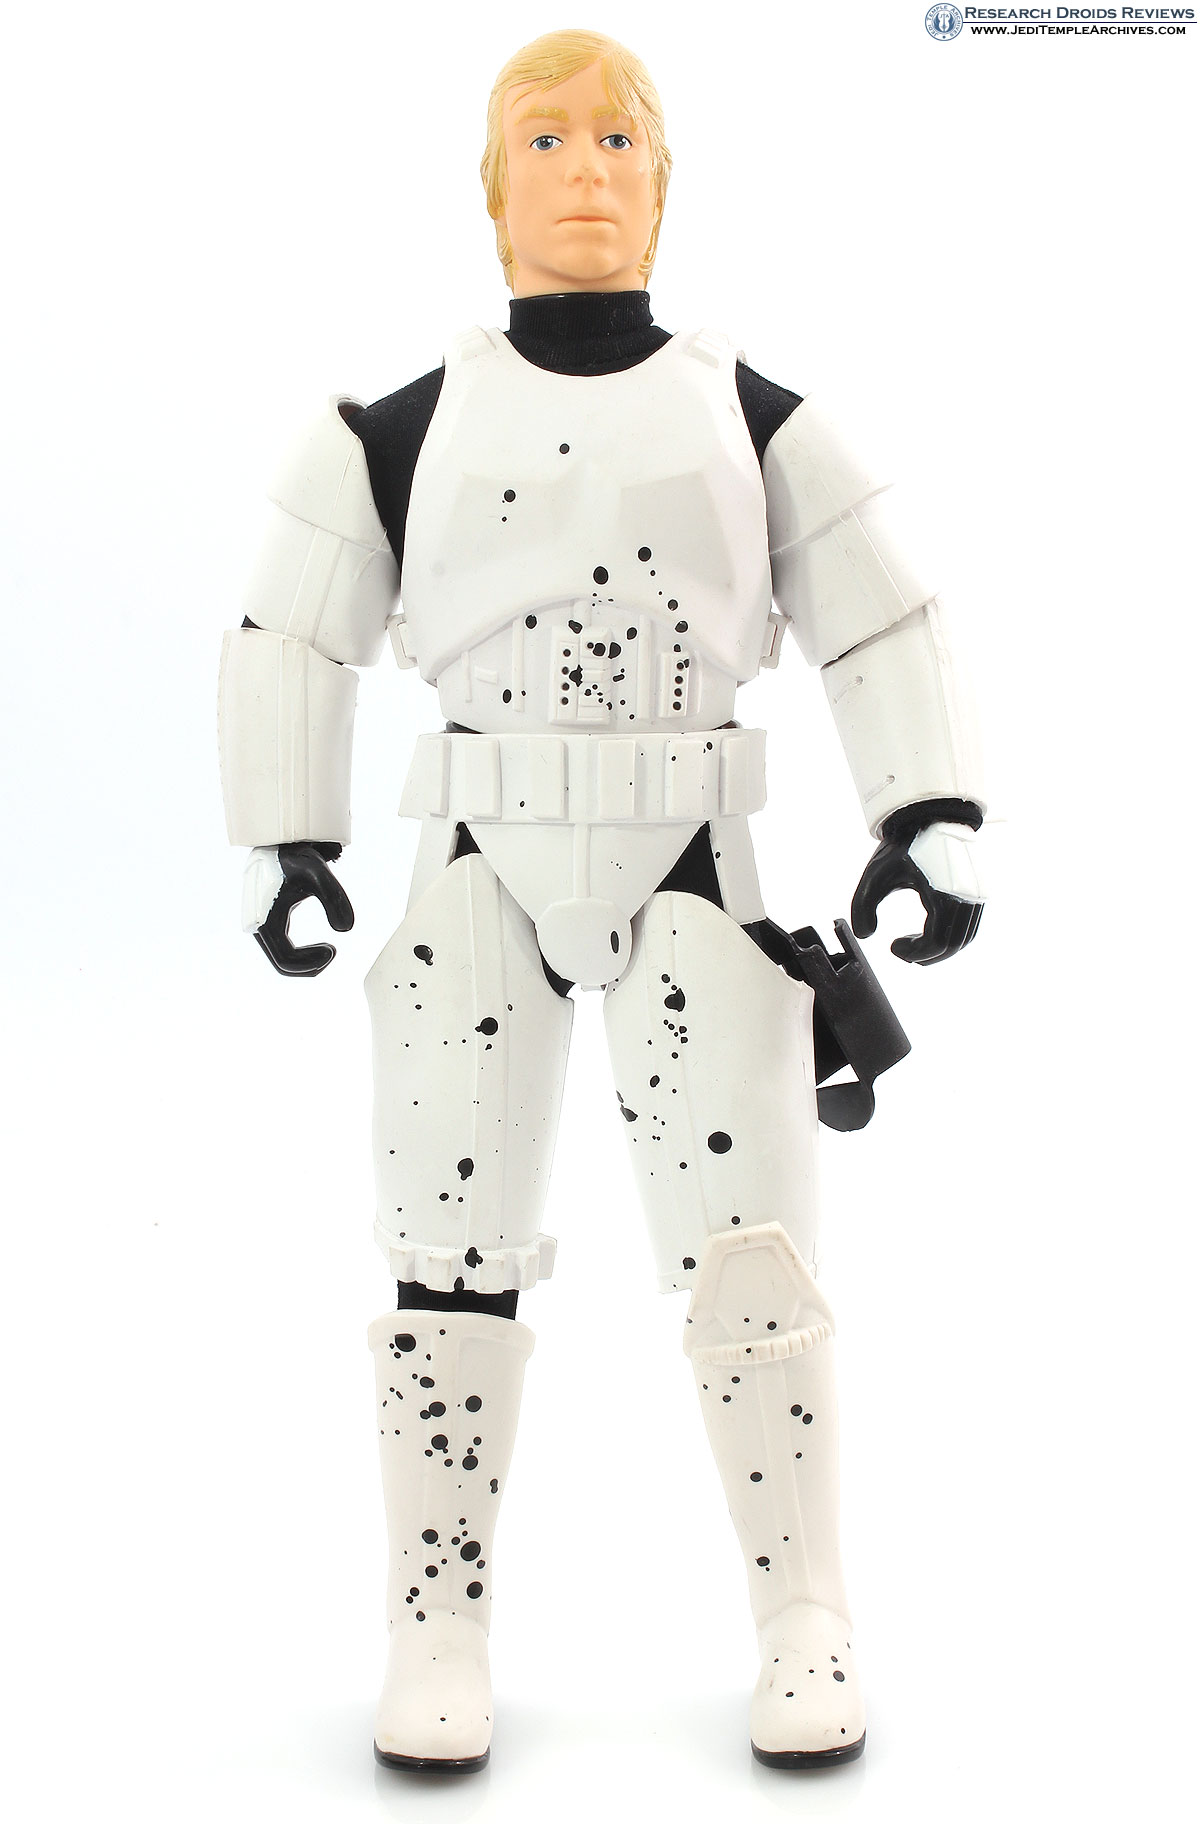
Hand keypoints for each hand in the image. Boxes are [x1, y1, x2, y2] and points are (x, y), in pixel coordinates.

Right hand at [242, 842, 354, 976]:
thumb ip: (335, 899)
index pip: (286, 960)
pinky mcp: (265, 920)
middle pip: (282, 964)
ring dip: (306, 962)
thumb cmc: (296, 856)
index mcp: (263, 921)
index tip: (334, 949)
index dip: (312, 962)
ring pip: (281, 959)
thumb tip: (345, 929)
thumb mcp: (318, 874)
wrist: (279, 841)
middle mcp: (256, 926)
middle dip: (310, 965)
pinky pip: (281, 949)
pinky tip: (320, 944)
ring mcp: (259, 924)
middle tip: (333, 952)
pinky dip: (301, 954)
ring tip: (329, 949)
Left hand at [851, 811, 983, 966]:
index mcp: (947, 894)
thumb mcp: (877, 873)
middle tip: (904, 952)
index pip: (937, 942)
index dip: (914, 953)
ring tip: (915, 944)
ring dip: (939, 948)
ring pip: (964, 937)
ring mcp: (978, 893)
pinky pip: (969, 924)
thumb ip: (863, 905)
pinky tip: (929, 929)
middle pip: (953, 945)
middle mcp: (968, 896)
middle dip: (927, 956)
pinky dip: (951, 934)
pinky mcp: (979, 889)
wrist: (932, 815)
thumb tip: (865, 934)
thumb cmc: (906, 843)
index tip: (894, 947)